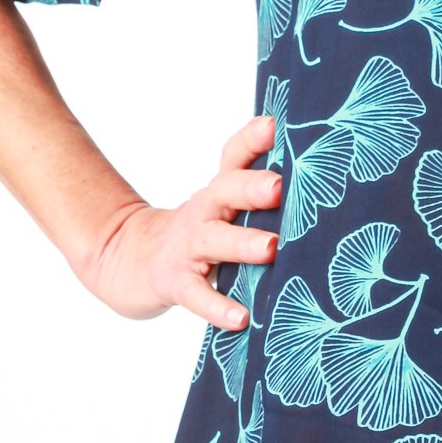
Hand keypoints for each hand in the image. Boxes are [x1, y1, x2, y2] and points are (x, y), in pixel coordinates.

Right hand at [73, 115, 280, 328]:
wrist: (127, 258)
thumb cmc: (195, 232)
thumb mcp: (220, 206)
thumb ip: (256, 192)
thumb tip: (314, 178)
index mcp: (219, 191)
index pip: (234, 156)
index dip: (252, 139)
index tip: (275, 124)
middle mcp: (204, 211)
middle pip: (226, 190)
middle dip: (252, 187)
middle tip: (279, 186)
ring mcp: (187, 246)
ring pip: (214, 240)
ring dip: (242, 243)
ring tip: (271, 248)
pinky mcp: (174, 282)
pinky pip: (196, 294)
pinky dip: (217, 306)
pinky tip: (241, 318)